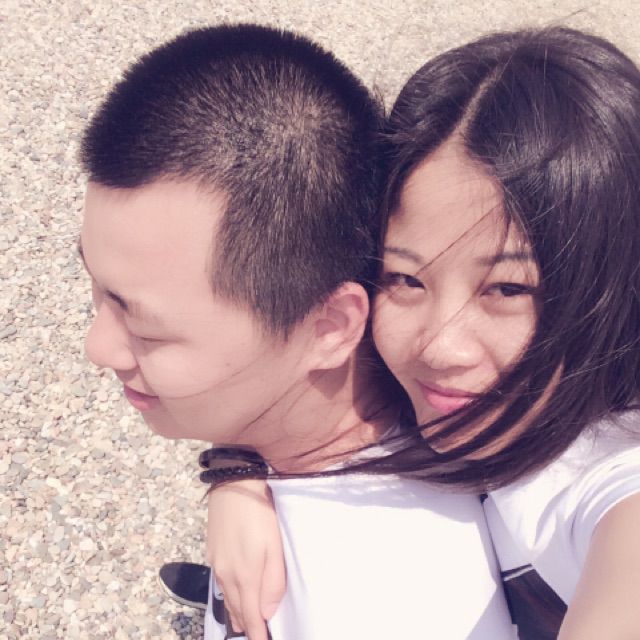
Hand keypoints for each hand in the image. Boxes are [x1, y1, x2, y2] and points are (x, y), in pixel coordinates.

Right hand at [207, 479, 285, 639]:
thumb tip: (266, 613)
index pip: (250, 617)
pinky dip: (229, 596)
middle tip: (256, 634)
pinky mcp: (212, 552)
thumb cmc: (260, 514)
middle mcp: (226, 575)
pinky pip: (221, 583)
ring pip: (228, 598)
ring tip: (245, 623)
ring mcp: (217, 563)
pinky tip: (235, 594)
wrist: (234, 484)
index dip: (256, 634)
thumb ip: (273, 582)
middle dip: (246, 626)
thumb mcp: (274, 547)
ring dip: (237, 613)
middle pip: (237, 611)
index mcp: (244, 576)